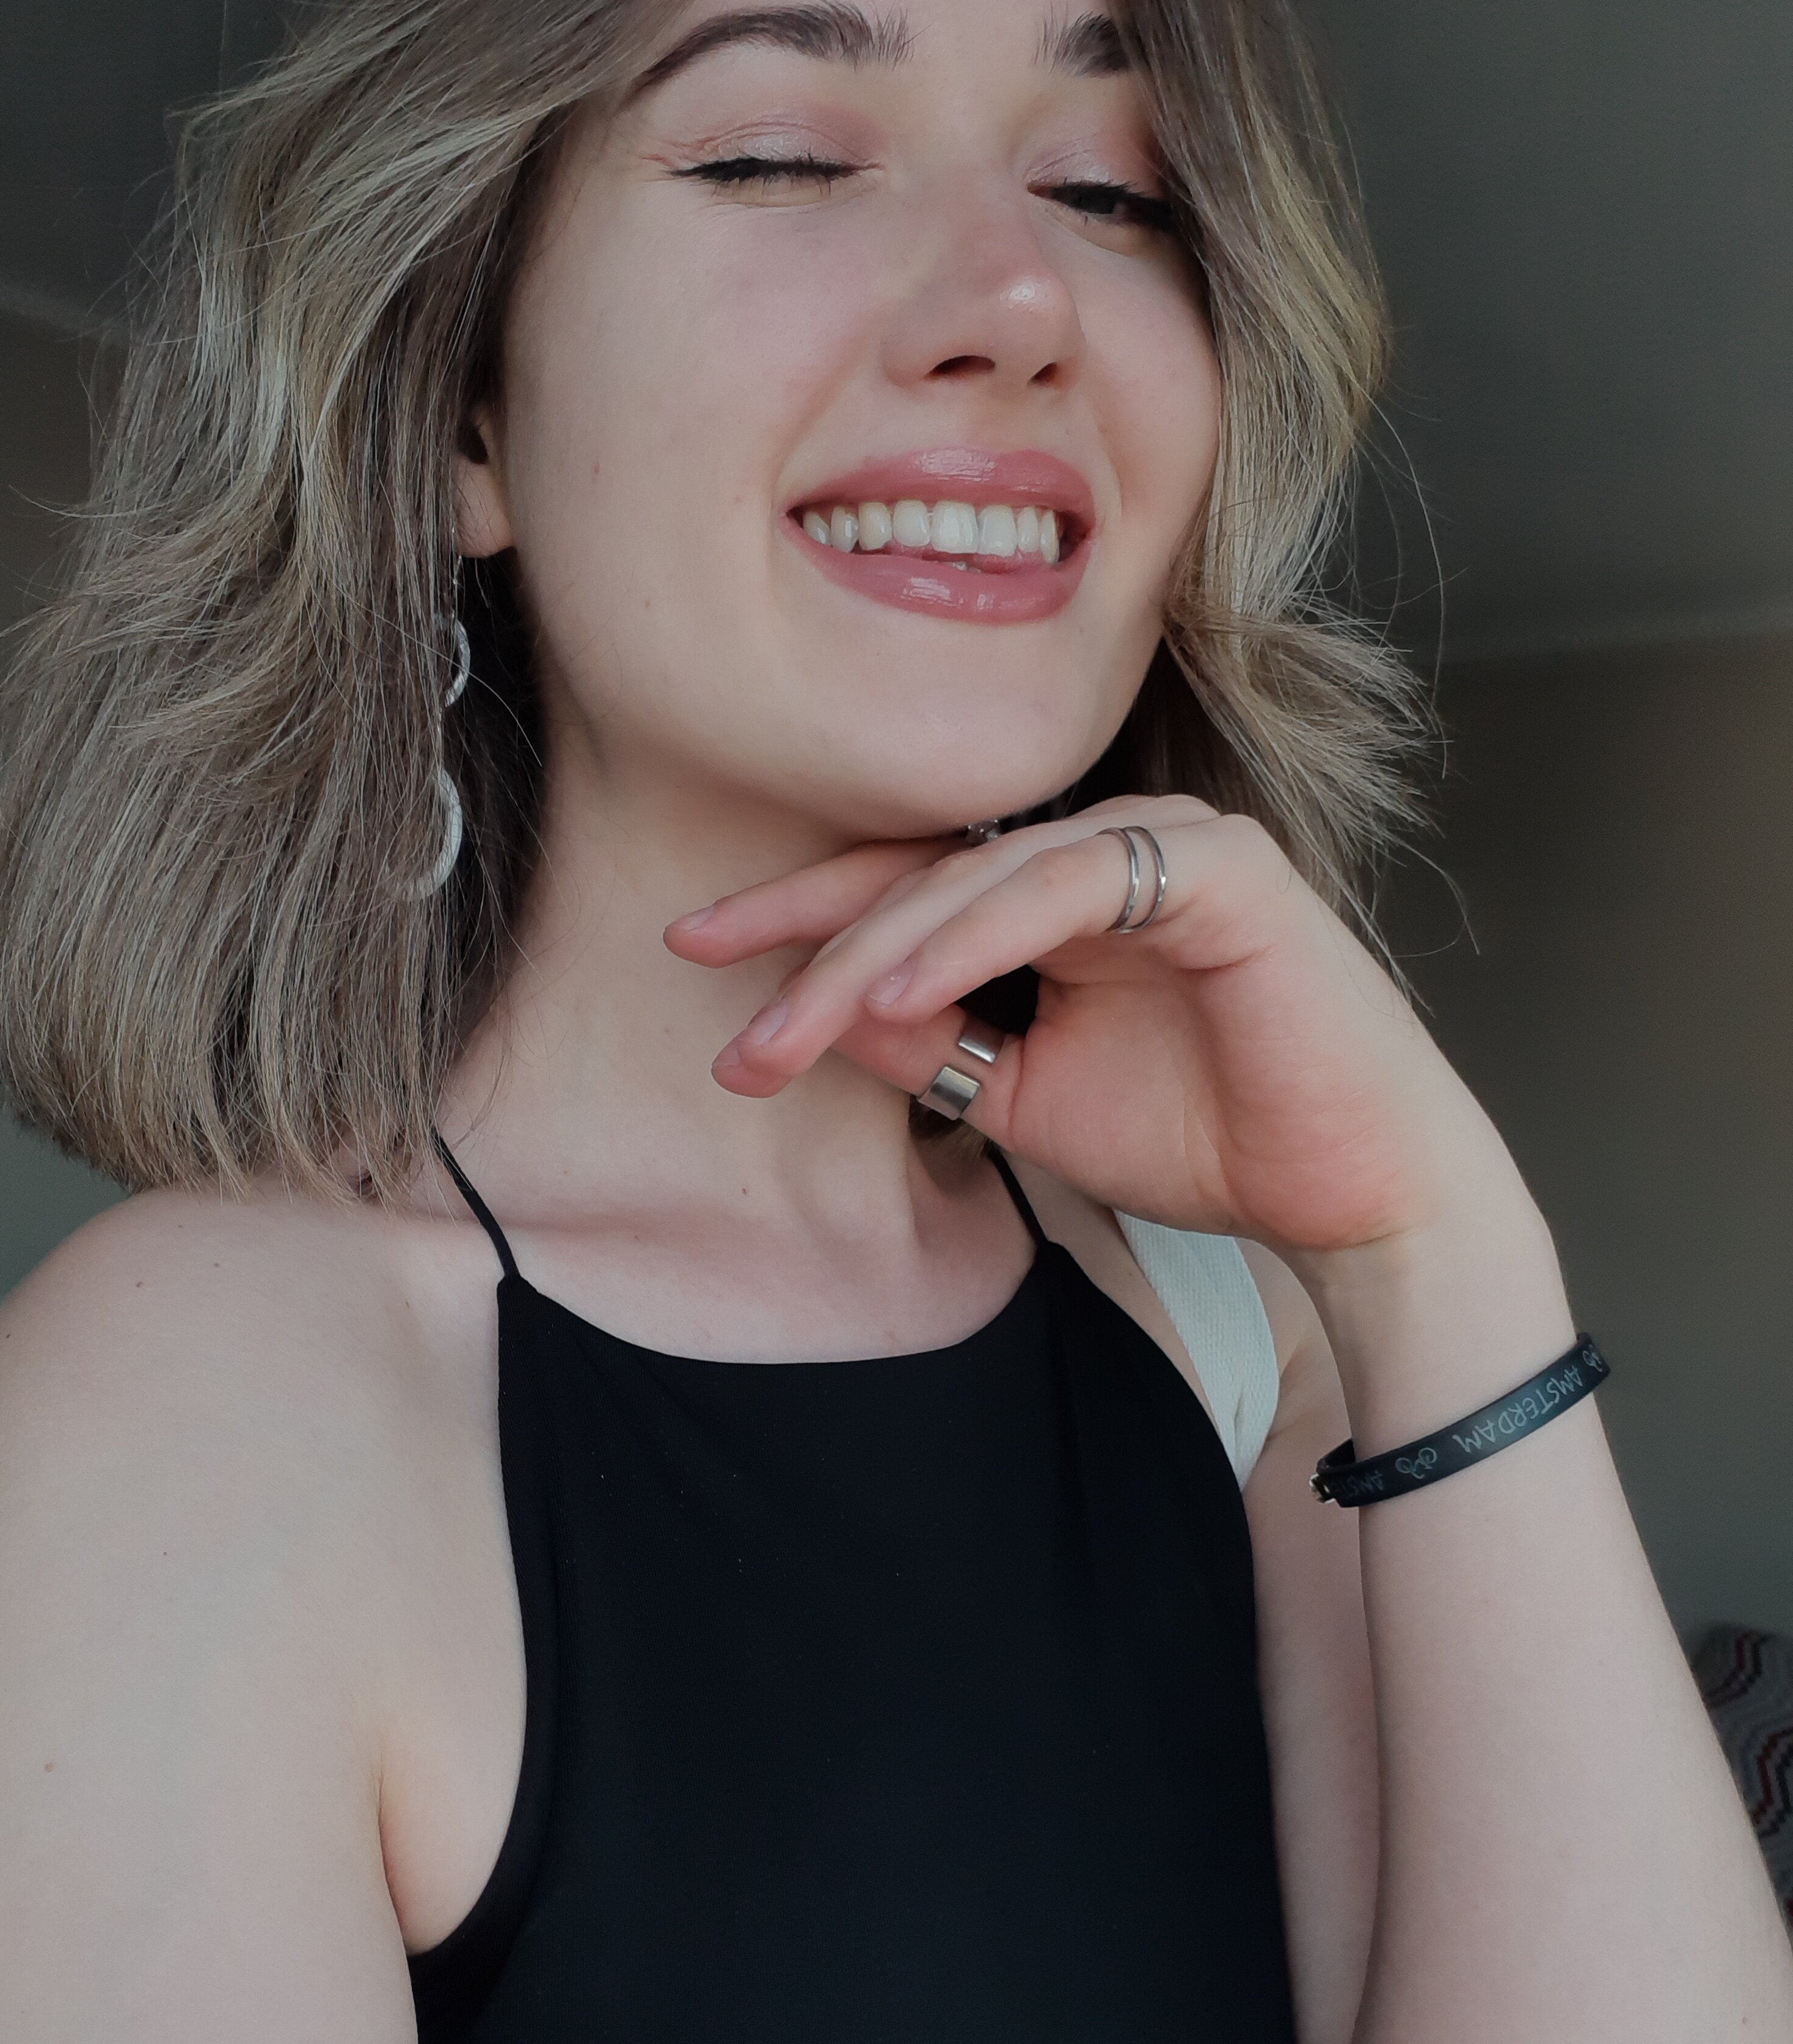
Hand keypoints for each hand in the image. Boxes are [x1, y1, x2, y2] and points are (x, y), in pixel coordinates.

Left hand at [666, 796, 1508, 1261]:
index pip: (906, 887)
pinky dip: (973, 935)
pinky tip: (900, 997)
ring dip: (875, 955)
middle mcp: (1108, 851)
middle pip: (922, 876)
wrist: (1350, 1198)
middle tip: (733, 1036)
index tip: (693, 953)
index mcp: (1064, 894)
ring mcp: (1166, 845)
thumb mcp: (1027, 1096)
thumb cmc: (1209, 1140)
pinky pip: (1066, 885)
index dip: (798, 918)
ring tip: (797, 1029)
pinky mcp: (1218, 869)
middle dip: (811, 953)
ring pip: (977, 877)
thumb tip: (820, 1012)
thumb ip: (930, 1044)